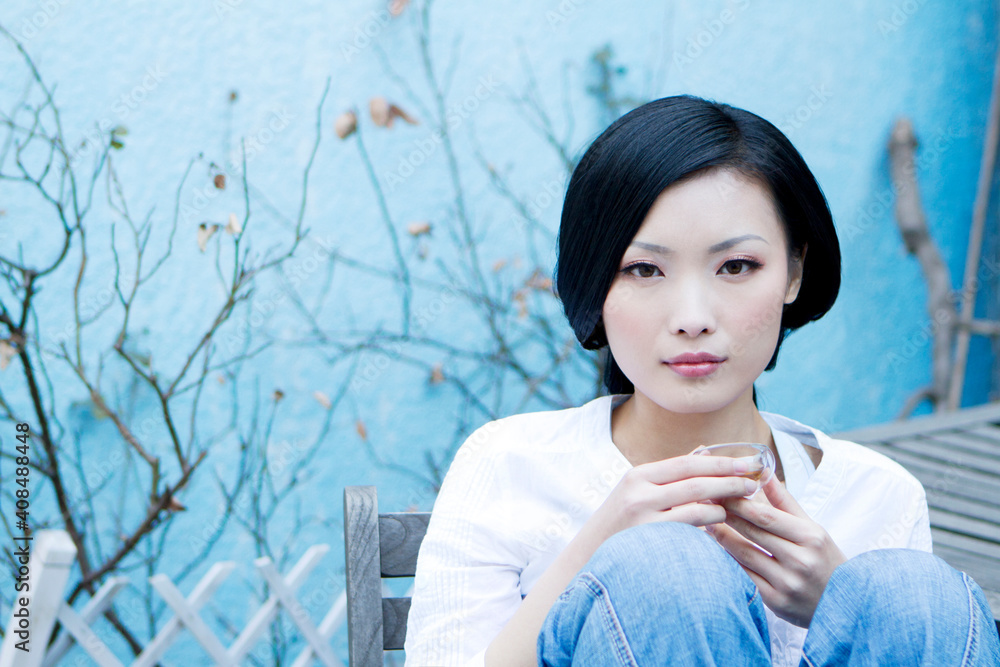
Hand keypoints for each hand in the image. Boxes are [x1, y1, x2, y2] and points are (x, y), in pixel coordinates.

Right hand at [585, 450, 759, 544]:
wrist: (589, 556)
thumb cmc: (621, 523)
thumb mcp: (636, 491)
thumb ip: (669, 474)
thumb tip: (705, 451)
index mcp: (638, 475)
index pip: (687, 463)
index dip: (720, 462)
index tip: (746, 463)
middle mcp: (640, 493)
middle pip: (696, 482)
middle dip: (729, 482)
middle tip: (753, 484)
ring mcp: (644, 518)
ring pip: (697, 507)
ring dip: (723, 507)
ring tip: (739, 507)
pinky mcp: (651, 542)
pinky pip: (691, 531)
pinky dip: (710, 527)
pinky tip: (720, 527)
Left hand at [707, 476, 845, 627]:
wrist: (844, 603)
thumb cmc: (825, 560)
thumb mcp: (812, 528)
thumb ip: (785, 502)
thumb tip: (764, 473)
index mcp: (810, 537)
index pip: (765, 515)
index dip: (739, 503)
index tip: (720, 492)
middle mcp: (800, 560)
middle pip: (753, 532)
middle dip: (726, 515)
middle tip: (706, 503)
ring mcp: (787, 583)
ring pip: (745, 555)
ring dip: (722, 537)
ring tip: (706, 523)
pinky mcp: (776, 602)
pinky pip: (745, 576)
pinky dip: (728, 561)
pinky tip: (715, 550)